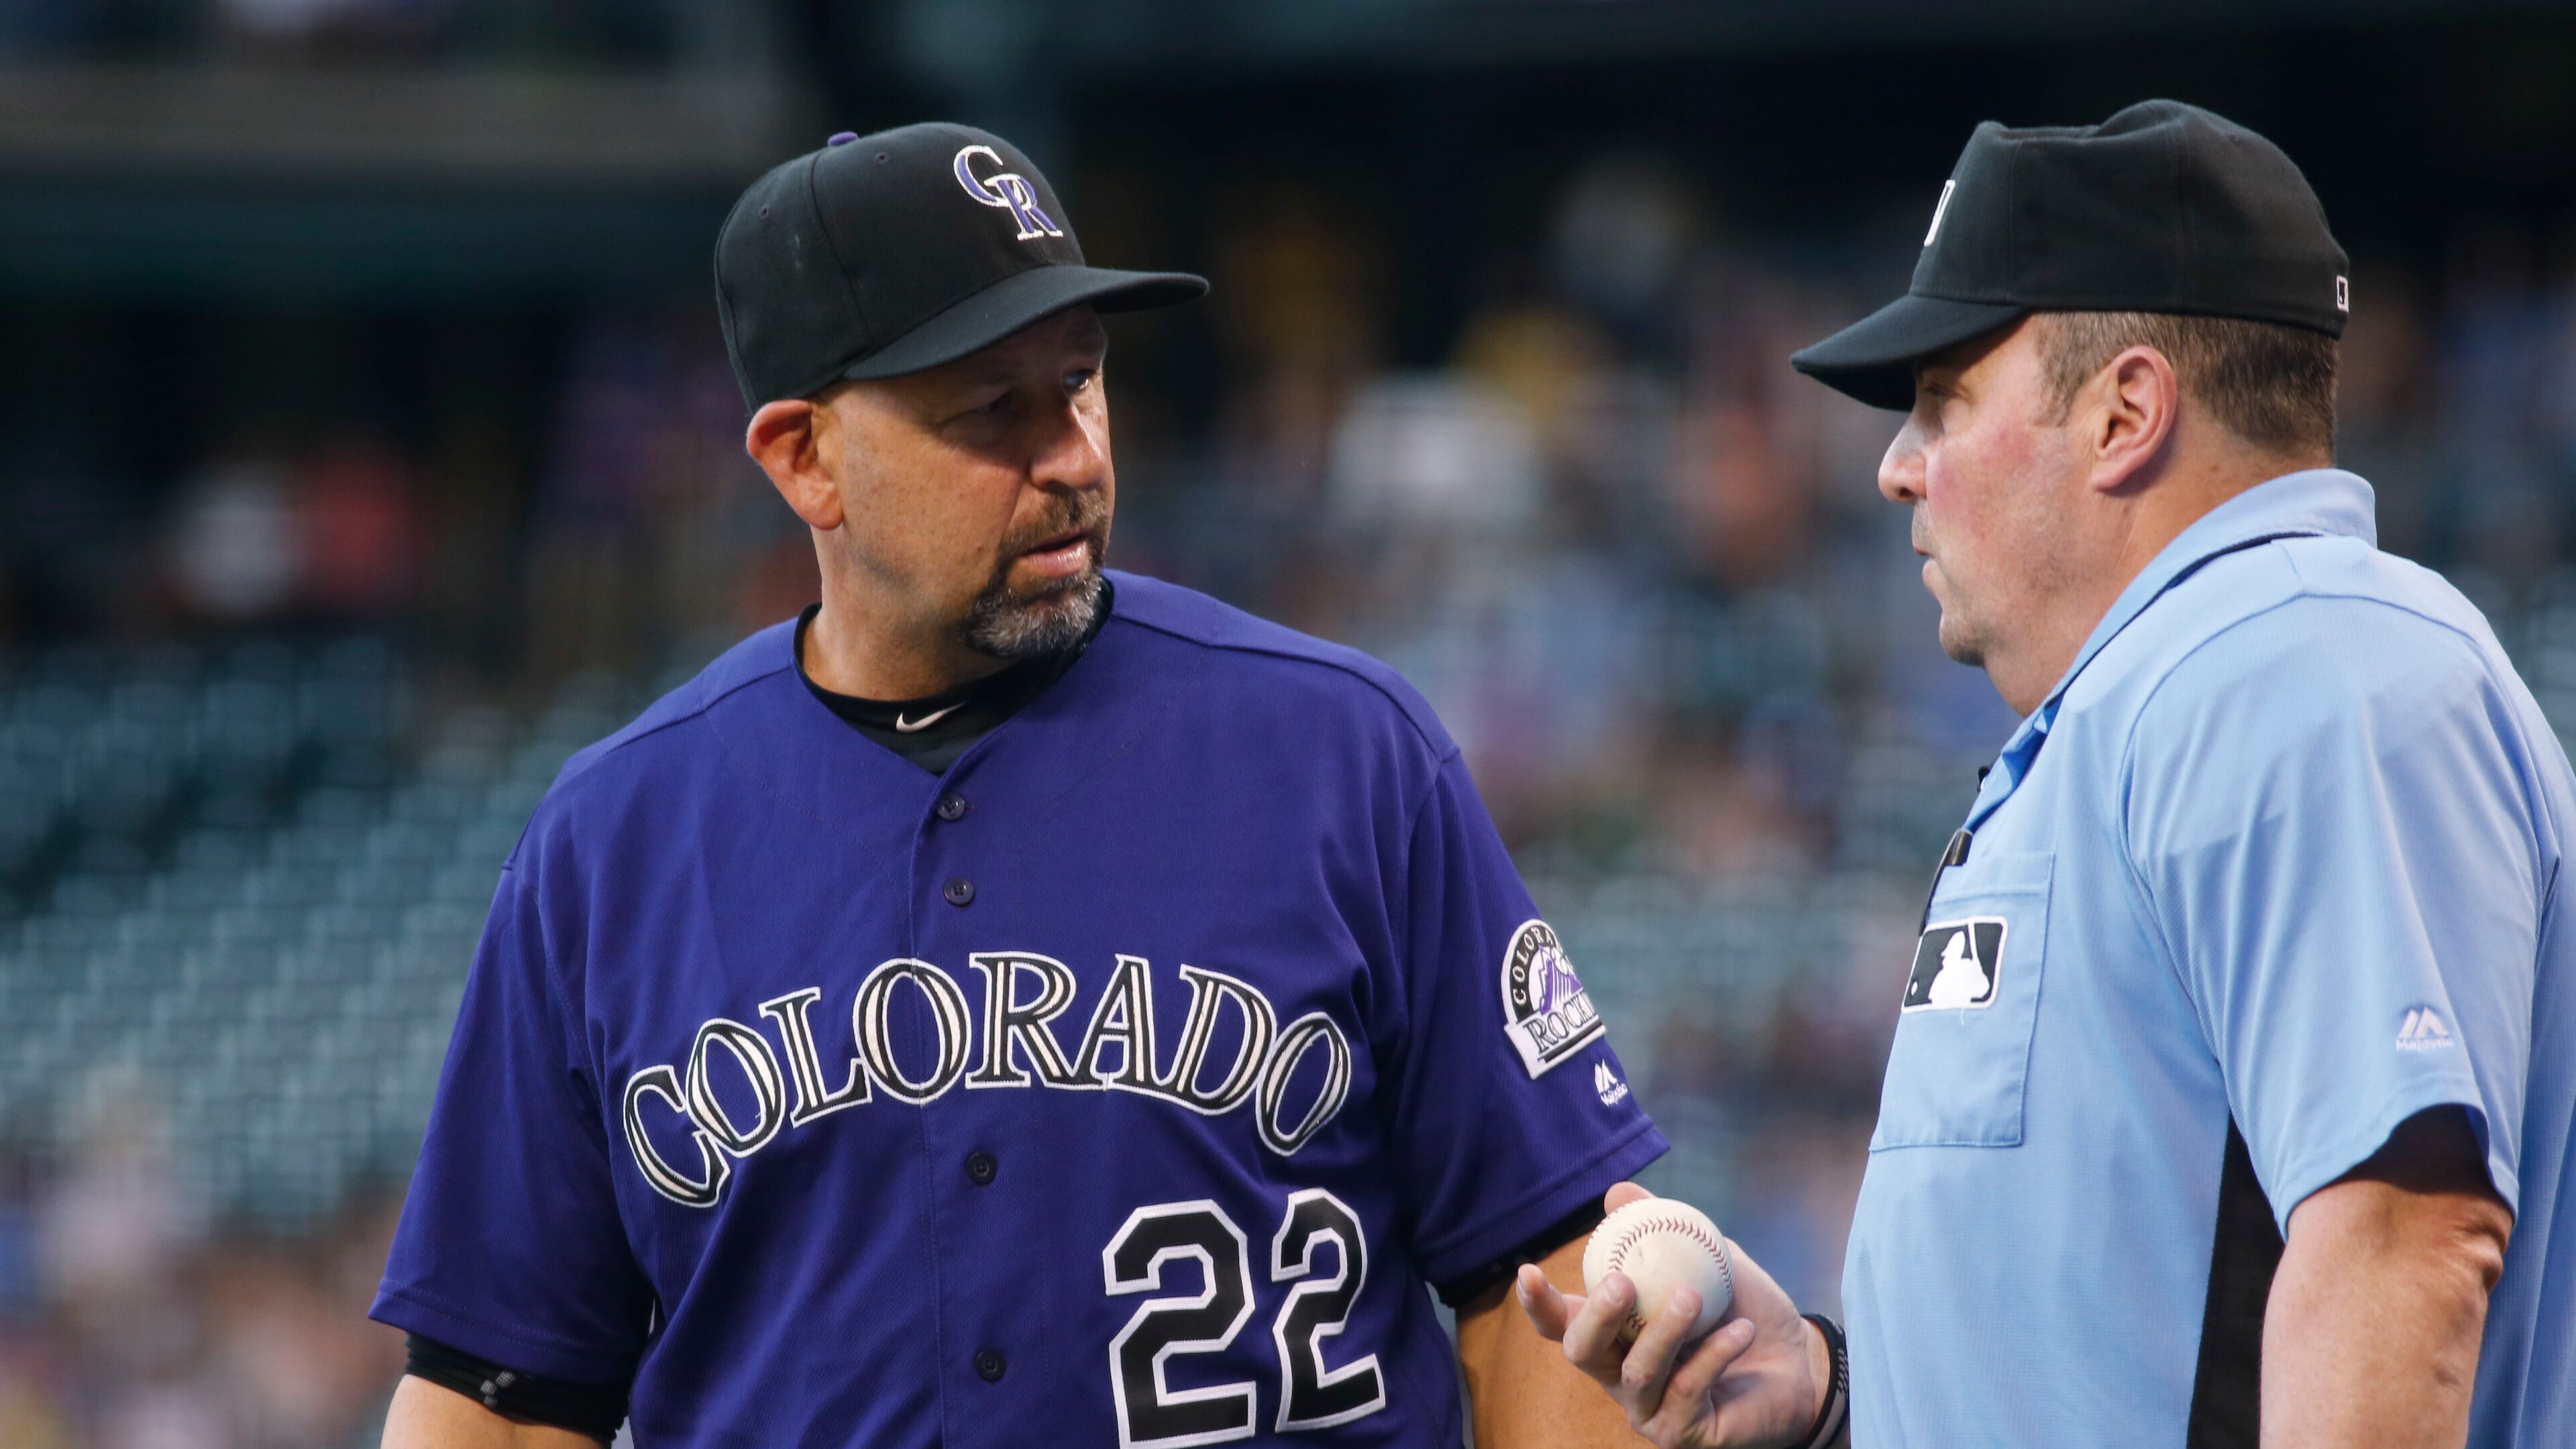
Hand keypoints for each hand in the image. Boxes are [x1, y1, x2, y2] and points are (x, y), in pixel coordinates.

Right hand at [1515, 1184, 1826, 1448]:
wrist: (1799, 1362)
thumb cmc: (1742, 1310)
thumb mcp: (1706, 1259)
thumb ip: (1663, 1230)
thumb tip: (1618, 1192)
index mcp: (1615, 1333)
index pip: (1561, 1323)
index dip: (1537, 1303)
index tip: (1527, 1271)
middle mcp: (1620, 1374)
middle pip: (1582, 1352)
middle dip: (1595, 1316)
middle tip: (1621, 1283)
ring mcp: (1649, 1408)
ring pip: (1638, 1372)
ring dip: (1664, 1331)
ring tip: (1693, 1297)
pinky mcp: (1683, 1433)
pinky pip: (1689, 1391)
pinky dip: (1714, 1354)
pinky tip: (1741, 1330)